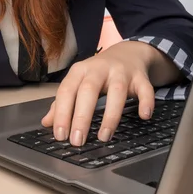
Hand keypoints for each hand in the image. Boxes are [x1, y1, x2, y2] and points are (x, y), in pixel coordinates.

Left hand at [41, 41, 155, 146]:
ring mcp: (121, 72)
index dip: (62, 113)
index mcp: (80, 71)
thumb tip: (47, 122)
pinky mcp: (140, 77)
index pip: (67, 91)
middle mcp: (99, 69)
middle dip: (82, 116)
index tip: (60, 135)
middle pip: (89, 90)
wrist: (127, 53)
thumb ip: (63, 102)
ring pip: (116, 91)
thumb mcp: (79, 82)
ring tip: (104, 136)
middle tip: (77, 140)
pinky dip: (146, 102)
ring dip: (110, 115)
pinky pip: (145, 89)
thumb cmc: (99, 72)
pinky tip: (143, 116)